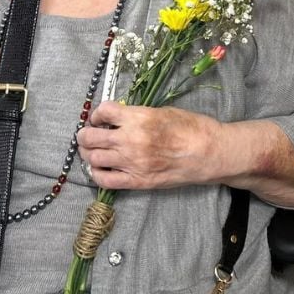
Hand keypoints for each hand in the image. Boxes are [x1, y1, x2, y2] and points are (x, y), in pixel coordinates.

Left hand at [77, 101, 220, 189]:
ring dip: (88, 152)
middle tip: (87, 134)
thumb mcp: (162, 111)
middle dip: (85, 134)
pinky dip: (96, 173)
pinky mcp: (137, 181)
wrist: (209, 153)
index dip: (97, 114)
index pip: (103, 111)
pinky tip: (99, 167)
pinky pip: (104, 179)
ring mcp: (132, 163)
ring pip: (93, 158)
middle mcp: (131, 140)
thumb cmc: (192, 128)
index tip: (99, 117)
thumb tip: (117, 119)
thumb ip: (137, 115)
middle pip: (91, 137)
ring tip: (92, 150)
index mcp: (139, 118)